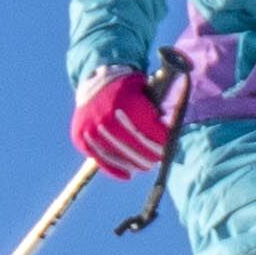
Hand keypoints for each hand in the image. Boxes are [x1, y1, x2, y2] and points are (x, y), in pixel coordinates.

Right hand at [71, 64, 176, 178]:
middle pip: (135, 146)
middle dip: (151, 154)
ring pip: (118, 155)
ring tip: (145, 165)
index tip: (169, 146)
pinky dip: (115, 169)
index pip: (150, 131)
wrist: (95, 80)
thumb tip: (174, 130)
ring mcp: (92, 128)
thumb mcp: (145, 89)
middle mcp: (107, 116)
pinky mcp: (81, 137)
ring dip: (135, 163)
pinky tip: (128, 174)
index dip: (162, 141)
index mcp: (126, 102)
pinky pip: (100, 158)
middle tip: (159, 157)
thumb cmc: (127, 86)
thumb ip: (158, 108)